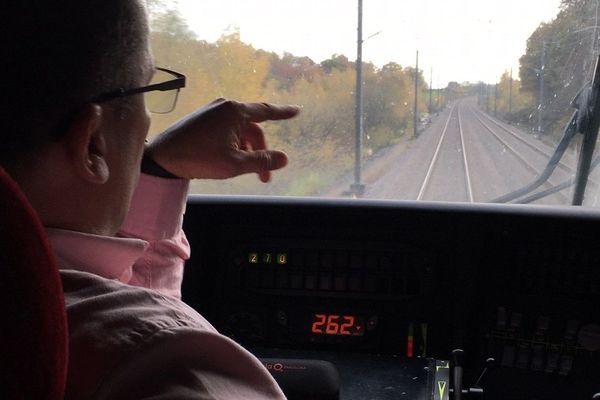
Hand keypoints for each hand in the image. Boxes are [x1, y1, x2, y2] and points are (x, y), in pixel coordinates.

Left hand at [146, 99, 299, 181]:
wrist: (162, 158)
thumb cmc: (199, 158)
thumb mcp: (235, 164)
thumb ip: (262, 161)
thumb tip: (284, 158)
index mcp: (235, 111)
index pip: (267, 111)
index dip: (283, 113)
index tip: (297, 111)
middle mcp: (225, 106)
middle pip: (253, 128)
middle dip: (261, 151)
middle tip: (264, 177)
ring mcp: (212, 112)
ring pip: (240, 131)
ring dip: (248, 151)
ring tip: (247, 172)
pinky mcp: (202, 120)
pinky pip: (227, 130)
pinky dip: (235, 145)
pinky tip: (231, 161)